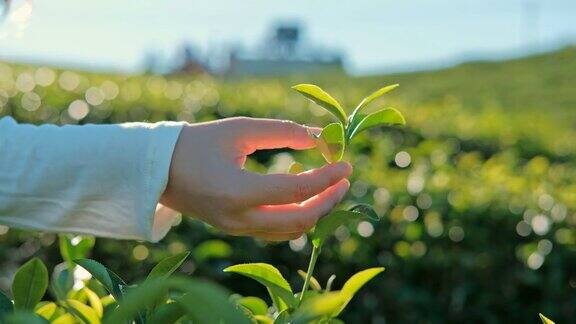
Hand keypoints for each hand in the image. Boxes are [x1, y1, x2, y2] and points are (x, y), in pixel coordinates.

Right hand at [160, 117, 351, 240]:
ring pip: (290, 231)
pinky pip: (276, 231)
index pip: (296, 190)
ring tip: (328, 185)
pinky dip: (296, 216)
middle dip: (329, 200)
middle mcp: (239, 218)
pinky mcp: (236, 230)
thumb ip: (281, 132)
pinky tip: (302, 195)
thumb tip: (319, 136)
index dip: (327, 177)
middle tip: (344, 178)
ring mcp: (237, 229)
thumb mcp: (239, 130)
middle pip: (300, 220)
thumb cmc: (196, 143)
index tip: (346, 163)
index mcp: (237, 192)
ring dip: (315, 210)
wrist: (158, 169)